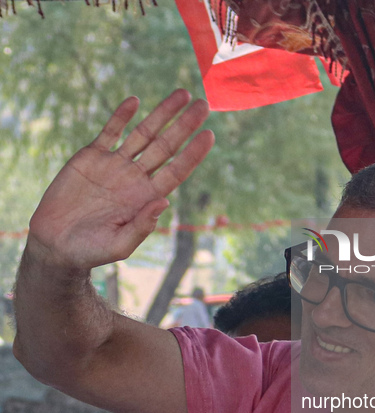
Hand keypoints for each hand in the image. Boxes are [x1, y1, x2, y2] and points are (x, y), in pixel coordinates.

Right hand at [28, 89, 214, 268]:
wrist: (57, 243)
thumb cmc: (92, 250)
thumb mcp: (120, 245)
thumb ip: (142, 225)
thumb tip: (164, 201)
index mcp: (147, 197)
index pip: (177, 171)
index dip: (193, 153)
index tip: (210, 135)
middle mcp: (136, 178)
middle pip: (166, 147)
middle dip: (184, 126)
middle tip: (204, 105)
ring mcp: (115, 165)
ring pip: (143, 134)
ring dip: (162, 114)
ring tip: (182, 94)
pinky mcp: (91, 157)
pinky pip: (110, 132)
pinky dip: (121, 116)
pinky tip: (135, 102)